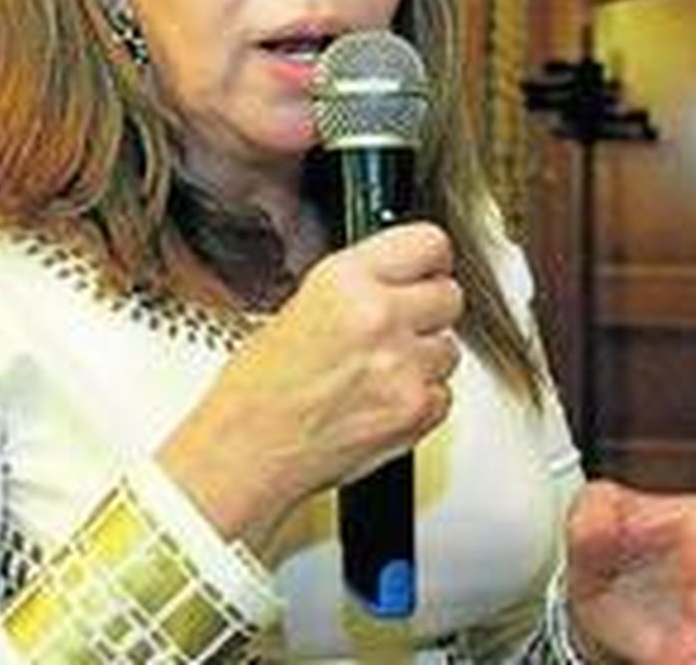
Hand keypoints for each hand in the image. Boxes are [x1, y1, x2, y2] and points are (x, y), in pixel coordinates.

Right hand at [159, 222, 461, 548]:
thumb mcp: (301, 305)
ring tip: (379, 372)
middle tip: (399, 329)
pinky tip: (381, 402)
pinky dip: (421, 400)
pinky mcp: (415, 412)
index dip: (430, 261)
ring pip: (450, 349)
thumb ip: (361, 286)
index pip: (430, 243)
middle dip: (429, 312)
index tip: (428, 271)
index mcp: (346, 280)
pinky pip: (443, 395)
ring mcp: (403, 366)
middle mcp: (379, 316)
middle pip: (450, 296)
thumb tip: (402, 279)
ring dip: (424, 359)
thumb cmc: (257, 390)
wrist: (245, 452)